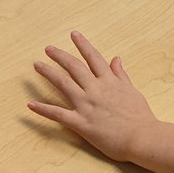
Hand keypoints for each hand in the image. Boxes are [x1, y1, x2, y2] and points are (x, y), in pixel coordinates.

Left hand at [28, 31, 158, 161]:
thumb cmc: (141, 117)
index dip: (83, 45)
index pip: (94, 58)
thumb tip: (116, 59)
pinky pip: (58, 114)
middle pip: (74, 67)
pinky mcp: (81, 123)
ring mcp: (86, 105)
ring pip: (63, 84)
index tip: (74, 35)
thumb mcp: (133, 92)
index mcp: (109, 82)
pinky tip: (31, 104)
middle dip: (60, 56)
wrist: (142, 137)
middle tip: (48, 49)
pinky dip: (43, 109)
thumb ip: (121, 76)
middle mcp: (95, 89)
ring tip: (37, 65)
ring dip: (48, 73)